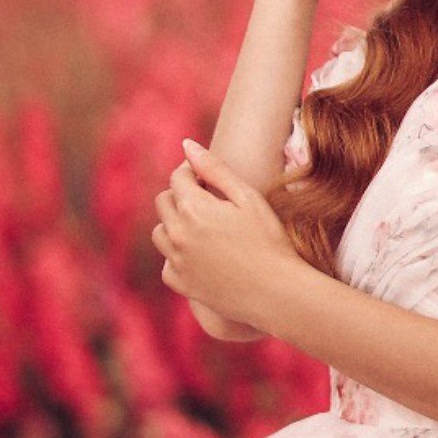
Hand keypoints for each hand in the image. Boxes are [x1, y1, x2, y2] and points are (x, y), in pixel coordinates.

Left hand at [152, 140, 305, 332]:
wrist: (277, 292)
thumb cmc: (269, 241)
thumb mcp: (247, 198)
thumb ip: (214, 169)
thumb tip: (187, 145)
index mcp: (193, 208)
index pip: (178, 177)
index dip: (192, 173)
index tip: (207, 179)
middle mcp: (177, 233)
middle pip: (163, 202)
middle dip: (181, 196)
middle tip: (208, 203)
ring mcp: (176, 260)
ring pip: (160, 232)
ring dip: (175, 225)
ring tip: (203, 229)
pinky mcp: (180, 283)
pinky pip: (167, 262)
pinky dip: (179, 256)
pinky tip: (202, 256)